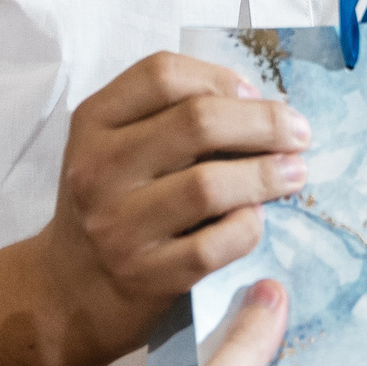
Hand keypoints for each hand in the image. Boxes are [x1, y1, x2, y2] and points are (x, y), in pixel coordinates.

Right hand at [0, 53, 309, 365]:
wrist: (69, 291)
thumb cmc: (113, 205)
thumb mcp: (118, 147)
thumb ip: (172, 116)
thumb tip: (260, 104)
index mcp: (93, 123)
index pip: (163, 74)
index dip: (221, 77)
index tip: (255, 95)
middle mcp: (99, 170)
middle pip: (197, 122)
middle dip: (264, 123)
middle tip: (298, 133)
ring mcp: (119, 226)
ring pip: (210, 184)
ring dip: (266, 174)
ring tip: (294, 173)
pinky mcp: (146, 276)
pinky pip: (216, 243)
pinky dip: (248, 226)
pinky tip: (257, 218)